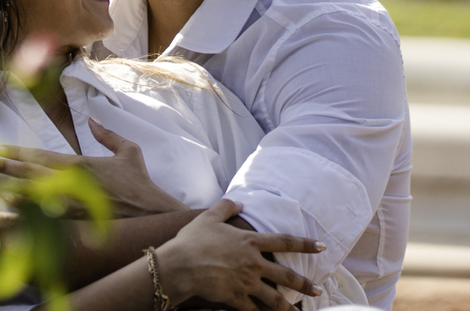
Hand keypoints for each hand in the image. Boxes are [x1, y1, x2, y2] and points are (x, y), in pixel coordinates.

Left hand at [0, 118, 187, 216]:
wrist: (155, 215)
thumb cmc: (141, 183)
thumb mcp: (129, 152)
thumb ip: (108, 135)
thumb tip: (93, 120)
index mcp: (80, 164)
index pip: (41, 156)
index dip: (16, 152)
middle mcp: (72, 183)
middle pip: (30, 174)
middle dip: (4, 168)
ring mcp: (71, 204)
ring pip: (33, 195)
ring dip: (7, 188)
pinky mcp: (75, 223)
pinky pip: (43, 218)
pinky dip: (23, 215)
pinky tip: (6, 213)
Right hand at [157, 199, 323, 310]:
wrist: (181, 265)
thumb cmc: (193, 240)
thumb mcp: (209, 218)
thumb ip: (225, 207)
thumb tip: (239, 203)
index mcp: (249, 242)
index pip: (284, 241)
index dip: (305, 243)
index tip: (321, 246)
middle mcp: (253, 263)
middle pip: (286, 275)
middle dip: (304, 284)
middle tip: (317, 290)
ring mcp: (247, 283)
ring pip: (275, 298)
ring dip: (289, 307)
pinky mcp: (236, 298)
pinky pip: (254, 310)